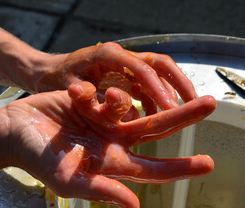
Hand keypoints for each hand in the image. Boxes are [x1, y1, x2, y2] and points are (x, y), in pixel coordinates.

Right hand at [6, 82, 215, 207]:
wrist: (14, 131)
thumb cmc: (38, 160)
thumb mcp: (69, 181)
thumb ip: (103, 191)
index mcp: (114, 163)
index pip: (154, 168)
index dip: (181, 167)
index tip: (209, 163)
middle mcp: (115, 141)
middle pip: (157, 130)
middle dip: (183, 116)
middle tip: (210, 103)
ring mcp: (106, 120)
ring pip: (137, 106)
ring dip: (143, 96)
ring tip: (124, 91)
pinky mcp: (95, 101)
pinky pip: (109, 92)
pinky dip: (102, 91)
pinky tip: (82, 93)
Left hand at [36, 42, 196, 114]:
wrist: (48, 72)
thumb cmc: (57, 79)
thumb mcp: (70, 88)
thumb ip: (92, 98)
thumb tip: (122, 108)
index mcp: (108, 55)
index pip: (141, 69)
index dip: (158, 89)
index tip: (172, 108)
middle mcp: (121, 55)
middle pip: (159, 63)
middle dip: (179, 82)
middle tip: (196, 103)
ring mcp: (125, 64)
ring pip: (158, 72)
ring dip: (174, 90)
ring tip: (185, 111)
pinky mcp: (125, 74)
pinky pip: (148, 84)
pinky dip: (158, 97)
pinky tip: (162, 113)